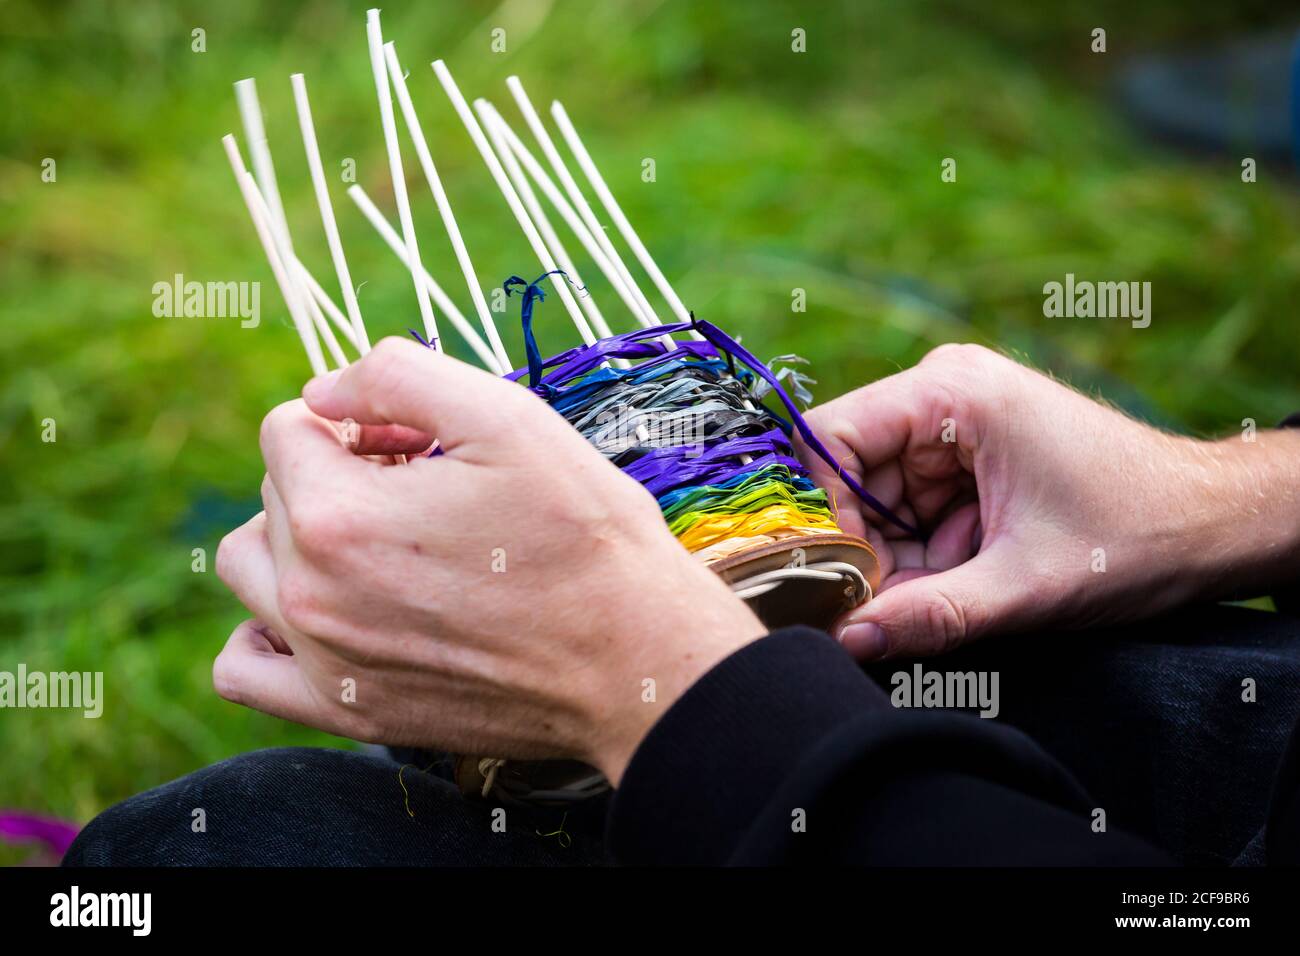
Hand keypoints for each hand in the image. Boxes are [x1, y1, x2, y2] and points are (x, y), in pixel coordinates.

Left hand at [213, 339, 763, 783]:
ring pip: (250, 565)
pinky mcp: (346, 710)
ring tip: (380, 540)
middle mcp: (310, 593)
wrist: (634, 659)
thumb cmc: (582, 534)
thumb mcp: (505, 416)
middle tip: (428, 488)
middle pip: (276, 491)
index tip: (421, 445)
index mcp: (337, 514)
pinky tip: (324, 607)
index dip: (359, 420)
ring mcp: (324, 660)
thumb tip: (323, 391)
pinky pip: (243, 667)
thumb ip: (394, 376)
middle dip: (340, 470)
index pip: (288, 427)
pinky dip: (264, 629)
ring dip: (298, 535)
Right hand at [799, 344, 1299, 659]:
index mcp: (953, 393)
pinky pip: (908, 508)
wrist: (1214, 525)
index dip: (820, 511)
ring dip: (893, 555)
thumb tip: (848, 639)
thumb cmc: (1137, 533)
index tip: (833, 576)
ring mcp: (954, 425)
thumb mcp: (1026, 585)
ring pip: (875, 499)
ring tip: (938, 593)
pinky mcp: (965, 459)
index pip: (830, 438)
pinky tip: (955, 581)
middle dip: (861, 543)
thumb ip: (931, 614)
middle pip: (848, 474)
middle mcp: (944, 395)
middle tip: (878, 606)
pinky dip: (919, 554)